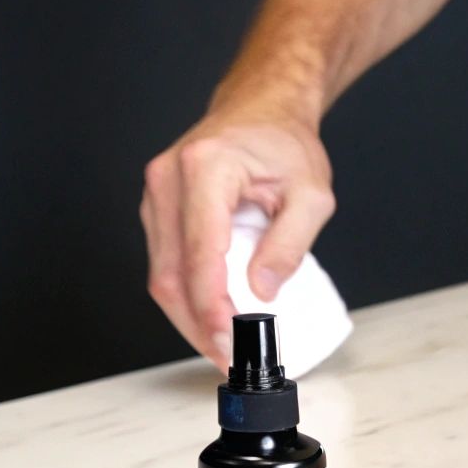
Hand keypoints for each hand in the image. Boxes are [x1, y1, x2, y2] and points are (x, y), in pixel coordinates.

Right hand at [141, 110, 333, 368]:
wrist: (261, 110)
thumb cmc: (283, 144)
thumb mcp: (311, 193)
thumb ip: (289, 243)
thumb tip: (262, 291)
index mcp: (205, 169)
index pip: (200, 253)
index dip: (211, 305)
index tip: (229, 338)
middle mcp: (167, 180)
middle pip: (171, 273)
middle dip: (198, 324)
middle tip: (228, 357)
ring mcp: (156, 195)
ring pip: (162, 275)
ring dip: (190, 317)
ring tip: (222, 347)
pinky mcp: (158, 210)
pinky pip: (166, 264)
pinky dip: (187, 297)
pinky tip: (211, 317)